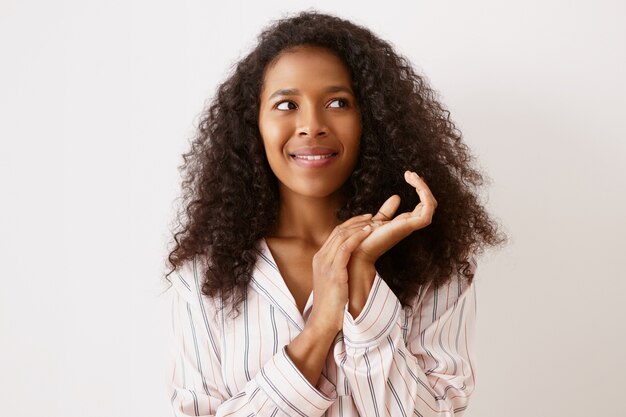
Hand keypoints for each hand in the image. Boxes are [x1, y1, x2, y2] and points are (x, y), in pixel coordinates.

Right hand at [306, 213, 374, 333]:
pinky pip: (345, 247)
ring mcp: (325, 264)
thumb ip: (339, 270)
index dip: (351, 225)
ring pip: (342, 235)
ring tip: (374, 222)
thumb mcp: (333, 283)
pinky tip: (369, 232)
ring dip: (360, 226)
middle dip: (357, 221)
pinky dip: (358, 236)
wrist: (323, 322)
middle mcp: (321, 258)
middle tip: (373, 216)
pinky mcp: (333, 271)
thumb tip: (352, 265)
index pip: (335, 234)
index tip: (366, 220)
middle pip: (338, 231)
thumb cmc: (332, 306)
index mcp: (320, 259)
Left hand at [352, 171, 437, 265]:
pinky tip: (415, 185)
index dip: (420, 189)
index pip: (422, 205)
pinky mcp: (408, 227)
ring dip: (424, 188)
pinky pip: (426, 212)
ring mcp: (410, 226)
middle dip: (423, 186)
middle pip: (429, 204)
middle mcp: (410, 224)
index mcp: (405, 222)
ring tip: (412, 176)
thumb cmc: (364, 239)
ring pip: (430, 206)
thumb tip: (397, 197)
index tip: (409, 175)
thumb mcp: (377, 219)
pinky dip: (425, 196)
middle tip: (410, 173)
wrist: (356, 252)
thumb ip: (387, 210)